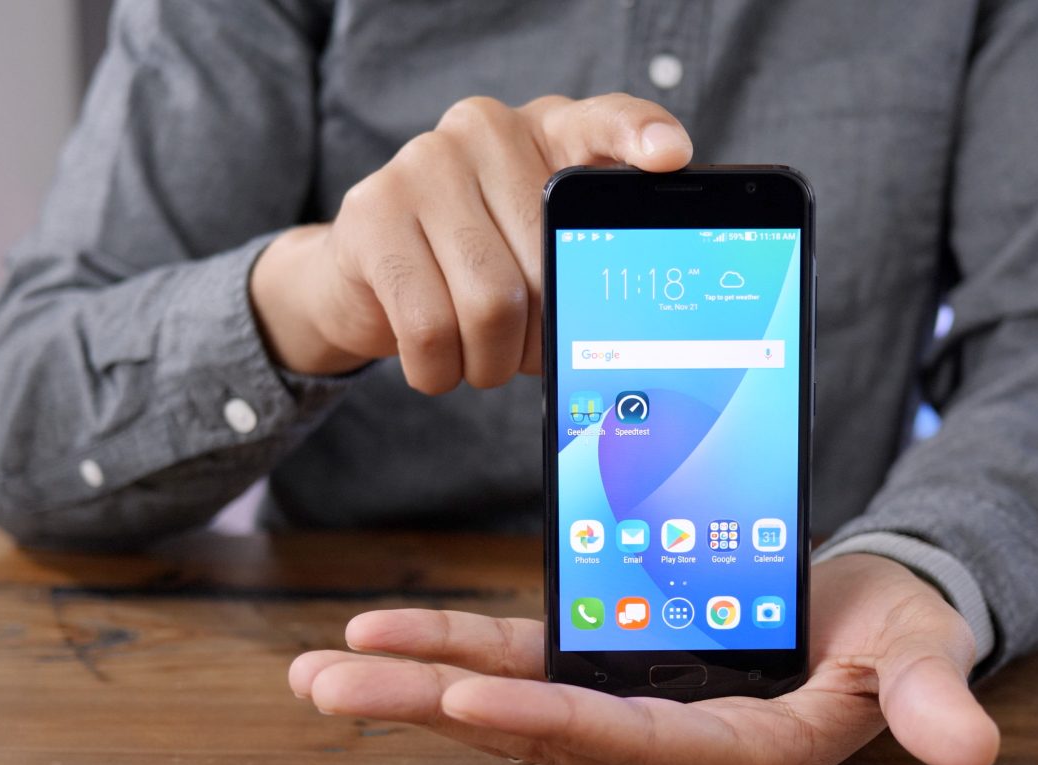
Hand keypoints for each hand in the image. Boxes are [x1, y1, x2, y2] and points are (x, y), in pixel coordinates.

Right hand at [249, 93, 692, 387]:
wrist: (366, 271)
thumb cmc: (479, 263)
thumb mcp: (541, 249)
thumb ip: (584, 256)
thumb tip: (620, 331)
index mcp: (550, 131)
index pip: (608, 121)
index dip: (640, 138)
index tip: (671, 157)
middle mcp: (487, 130)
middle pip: (548, 262)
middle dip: (546, 336)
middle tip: (530, 353)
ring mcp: (422, 165)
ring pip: (490, 304)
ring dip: (492, 362)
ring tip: (483, 356)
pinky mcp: (370, 216)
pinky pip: (428, 328)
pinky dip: (440, 370)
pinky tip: (438, 360)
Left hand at [288, 553, 999, 764]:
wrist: (869, 611)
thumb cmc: (901, 633)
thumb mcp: (925, 651)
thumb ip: (932, 695)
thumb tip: (971, 746)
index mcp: (741, 748)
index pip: (632, 744)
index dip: (549, 729)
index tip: (463, 707)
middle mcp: (667, 740)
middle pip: (539, 733)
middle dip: (433, 711)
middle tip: (334, 691)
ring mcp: (628, 701)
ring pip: (508, 699)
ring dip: (414, 685)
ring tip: (321, 675)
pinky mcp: (608, 661)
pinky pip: (518, 656)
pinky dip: (451, 645)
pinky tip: (381, 632)